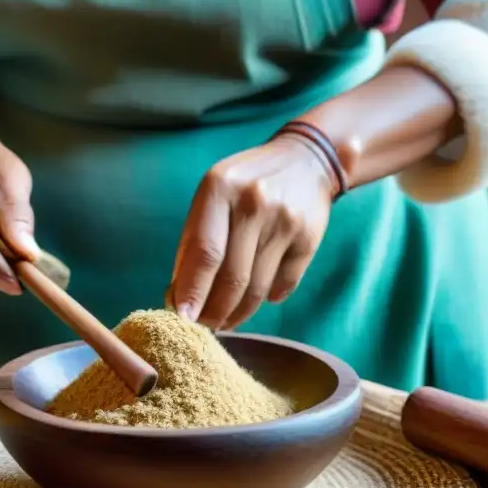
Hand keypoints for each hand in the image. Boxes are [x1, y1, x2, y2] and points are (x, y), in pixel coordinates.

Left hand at [169, 134, 334, 329]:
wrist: (305, 160)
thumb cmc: (245, 184)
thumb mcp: (213, 195)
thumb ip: (195, 240)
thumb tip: (178, 296)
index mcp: (221, 188)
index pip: (205, 252)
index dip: (192, 290)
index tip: (183, 319)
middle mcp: (254, 203)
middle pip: (232, 277)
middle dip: (215, 312)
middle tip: (205, 327)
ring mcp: (285, 221)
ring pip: (258, 288)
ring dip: (238, 313)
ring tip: (226, 321)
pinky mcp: (309, 239)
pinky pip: (284, 285)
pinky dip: (268, 299)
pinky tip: (258, 298)